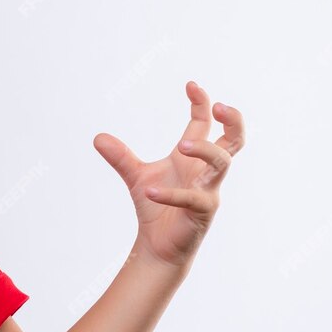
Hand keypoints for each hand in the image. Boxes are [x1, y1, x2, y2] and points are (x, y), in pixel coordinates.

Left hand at [92, 80, 244, 269]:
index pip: (204, 124)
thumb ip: (121, 157)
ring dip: (205, 150)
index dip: (202, 104)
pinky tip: (150, 192)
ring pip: (222, 163)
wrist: (158, 246)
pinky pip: (193, 199)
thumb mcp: (136, 176)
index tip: (191, 85)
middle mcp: (206, 171)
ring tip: (182, 145)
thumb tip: (97, 137)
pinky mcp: (203, 213)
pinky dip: (172, 194)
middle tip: (218, 106)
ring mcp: (208, 191)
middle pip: (234, 141)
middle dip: (233, 121)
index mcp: (192, 158)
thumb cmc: (156, 208)